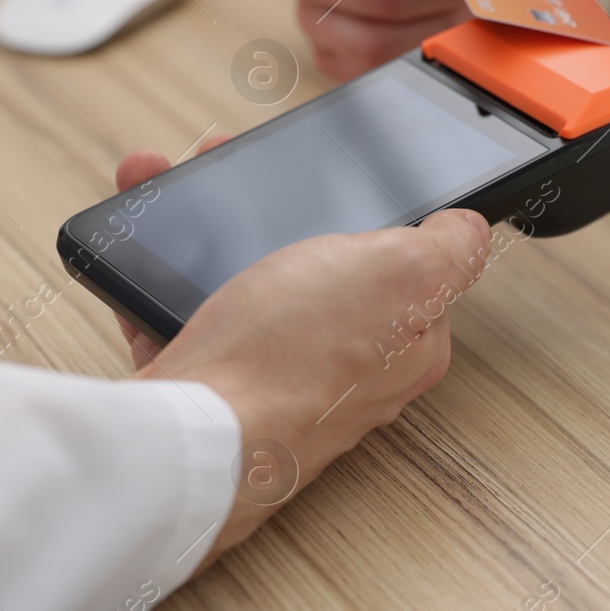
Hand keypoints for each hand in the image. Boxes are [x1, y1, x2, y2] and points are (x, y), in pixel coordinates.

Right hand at [111, 149, 492, 563]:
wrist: (191, 439)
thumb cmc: (291, 361)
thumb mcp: (402, 274)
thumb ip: (449, 248)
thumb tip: (469, 229)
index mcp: (404, 339)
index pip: (406, 262)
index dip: (366, 206)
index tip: (328, 172)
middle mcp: (346, 366)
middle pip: (319, 265)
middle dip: (275, 209)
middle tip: (235, 171)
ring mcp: (277, 378)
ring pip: (247, 282)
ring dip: (208, 230)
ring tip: (171, 184)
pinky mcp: (214, 388)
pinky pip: (189, 318)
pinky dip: (161, 280)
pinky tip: (140, 252)